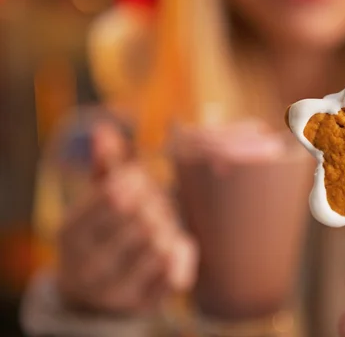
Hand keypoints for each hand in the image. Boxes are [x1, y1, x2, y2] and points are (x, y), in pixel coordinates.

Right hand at [56, 122, 197, 314]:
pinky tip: (173, 248)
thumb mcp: (94, 203)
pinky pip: (178, 271)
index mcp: (70, 232)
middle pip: (143, 218)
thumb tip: (105, 130)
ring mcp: (115, 290)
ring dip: (170, 228)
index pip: (115, 193)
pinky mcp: (143, 305)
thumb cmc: (101, 235)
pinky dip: (182, 253)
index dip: (137, 182)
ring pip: (162, 243)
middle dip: (157, 205)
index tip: (140, 184)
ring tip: (162, 227)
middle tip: (157, 205)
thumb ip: (105, 168)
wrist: (93, 296)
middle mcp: (88, 265)